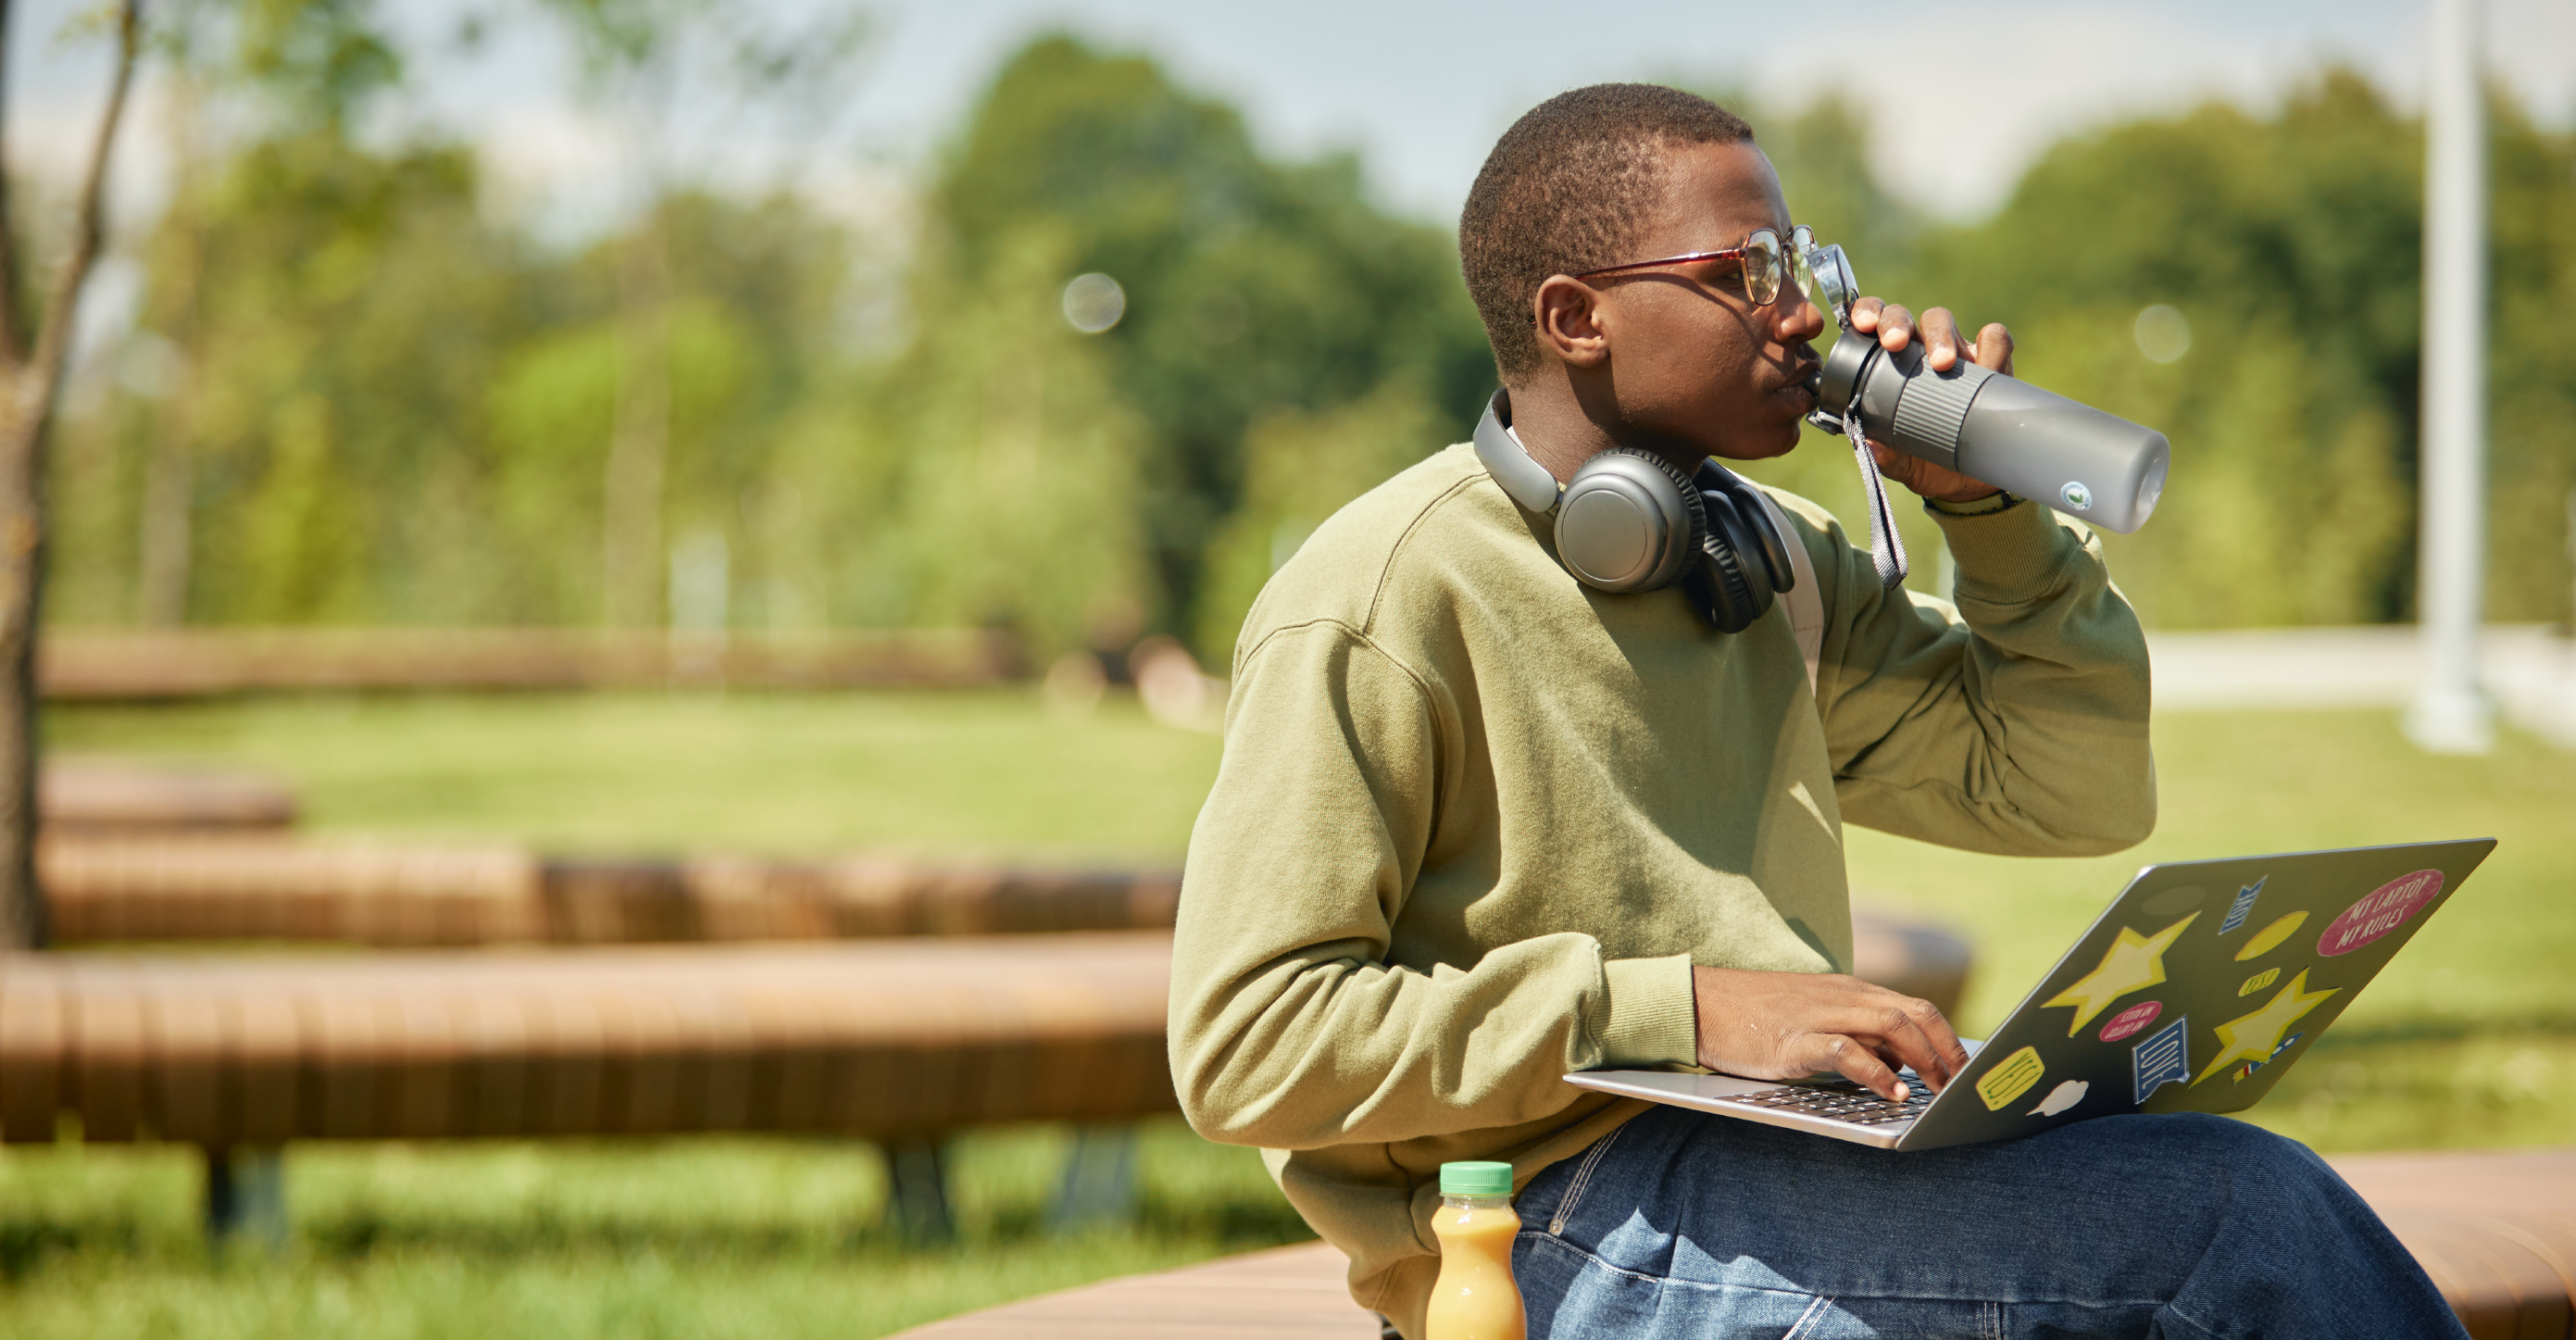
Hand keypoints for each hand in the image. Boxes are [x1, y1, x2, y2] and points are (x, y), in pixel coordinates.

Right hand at [1690, 965, 1971, 1103]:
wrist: (1701, 1003)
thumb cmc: (1757, 1016)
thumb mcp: (1816, 1019)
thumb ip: (1859, 1034)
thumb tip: (1900, 1066)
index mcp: (1851, 992)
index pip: (1917, 1009)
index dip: (1948, 1041)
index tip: (1967, 1073)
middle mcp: (1843, 997)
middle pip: (1915, 1015)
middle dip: (1947, 1052)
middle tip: (1963, 1088)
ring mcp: (1820, 1015)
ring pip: (1892, 1025)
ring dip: (1925, 1060)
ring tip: (1941, 1092)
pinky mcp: (1796, 1038)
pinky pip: (1847, 1050)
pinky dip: (1877, 1071)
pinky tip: (1893, 1093)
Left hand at [1843, 298, 2014, 504]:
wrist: (1970, 483)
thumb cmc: (1927, 461)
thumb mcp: (1902, 462)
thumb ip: (1885, 456)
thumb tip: (1869, 446)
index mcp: (1888, 365)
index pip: (1873, 325)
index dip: (1866, 313)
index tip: (1861, 325)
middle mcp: (1918, 352)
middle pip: (1905, 317)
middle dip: (1897, 322)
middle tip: (1894, 343)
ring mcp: (1956, 353)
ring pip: (1943, 320)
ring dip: (1940, 335)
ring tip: (1942, 364)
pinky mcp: (1994, 363)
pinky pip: (1995, 339)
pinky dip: (1992, 347)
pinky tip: (1988, 367)